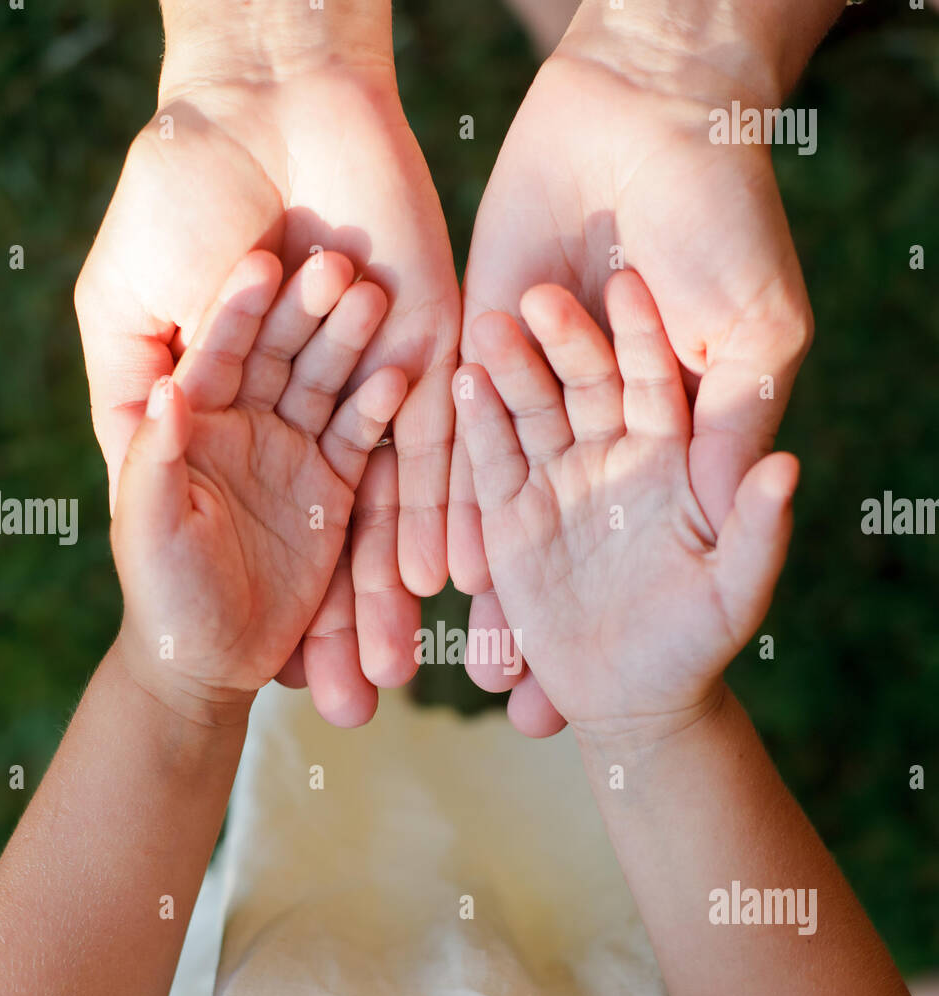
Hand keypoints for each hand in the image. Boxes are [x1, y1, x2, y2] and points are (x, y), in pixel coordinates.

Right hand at [76, 44, 458, 724]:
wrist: (268, 104)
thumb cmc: (180, 199)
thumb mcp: (126, 312)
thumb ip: (130, 405)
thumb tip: (139, 488)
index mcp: (240, 414)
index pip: (259, 534)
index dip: (271, 602)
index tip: (279, 685)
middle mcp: (311, 416)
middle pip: (335, 539)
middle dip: (344, 622)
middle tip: (360, 704)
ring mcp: (375, 390)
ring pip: (391, 509)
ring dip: (396, 588)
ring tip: (408, 667)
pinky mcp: (429, 354)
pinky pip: (441, 446)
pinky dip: (443, 509)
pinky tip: (449, 579)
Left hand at [112, 250, 406, 726]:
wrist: (209, 660)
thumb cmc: (164, 596)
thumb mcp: (149, 529)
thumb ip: (156, 459)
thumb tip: (166, 388)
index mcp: (193, 424)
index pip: (215, 352)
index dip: (235, 309)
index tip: (262, 260)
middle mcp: (245, 425)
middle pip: (277, 354)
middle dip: (305, 312)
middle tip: (338, 263)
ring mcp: (292, 449)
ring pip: (323, 382)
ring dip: (348, 342)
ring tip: (375, 297)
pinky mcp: (333, 484)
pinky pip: (358, 438)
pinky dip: (376, 407)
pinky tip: (399, 373)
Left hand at [451, 40, 811, 733]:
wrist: (646, 109)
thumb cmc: (723, 222)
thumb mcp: (753, 337)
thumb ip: (733, 434)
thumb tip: (740, 521)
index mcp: (671, 436)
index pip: (637, 556)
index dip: (611, 618)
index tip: (583, 706)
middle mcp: (598, 430)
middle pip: (557, 545)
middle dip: (531, 625)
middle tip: (506, 704)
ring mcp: (535, 394)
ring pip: (498, 507)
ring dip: (476, 584)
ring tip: (447, 661)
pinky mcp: (478, 348)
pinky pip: (453, 439)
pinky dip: (439, 502)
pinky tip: (422, 568)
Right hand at [454, 272, 797, 739]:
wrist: (630, 700)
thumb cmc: (696, 646)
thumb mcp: (734, 591)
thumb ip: (754, 530)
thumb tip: (786, 468)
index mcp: (670, 459)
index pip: (655, 382)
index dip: (643, 337)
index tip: (628, 283)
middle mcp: (611, 454)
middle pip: (585, 383)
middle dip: (562, 340)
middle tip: (536, 293)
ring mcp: (557, 478)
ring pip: (531, 410)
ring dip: (508, 370)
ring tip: (483, 325)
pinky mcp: (510, 514)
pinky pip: (489, 463)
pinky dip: (476, 426)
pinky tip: (458, 383)